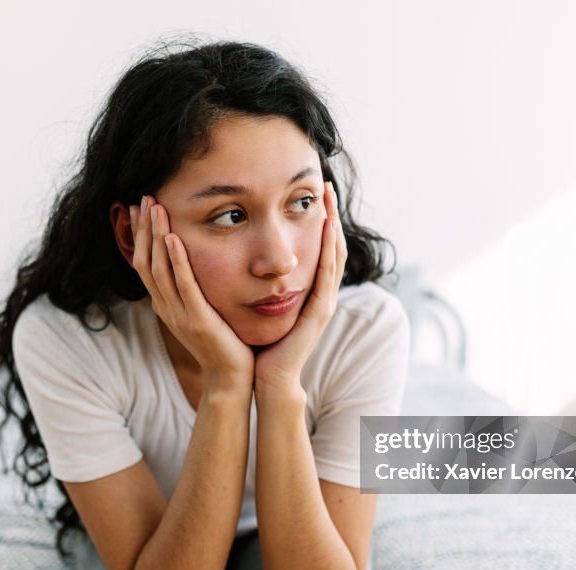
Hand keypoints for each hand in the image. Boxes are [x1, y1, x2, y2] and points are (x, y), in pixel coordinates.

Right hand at [130, 195, 254, 389]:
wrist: (232, 378)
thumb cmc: (225, 343)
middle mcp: (167, 307)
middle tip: (145, 198)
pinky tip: (174, 239)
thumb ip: (196, 289)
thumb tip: (195, 263)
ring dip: (156, 236)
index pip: (145, 263)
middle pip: (146, 261)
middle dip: (145, 228)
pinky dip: (176, 261)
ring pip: (159, 269)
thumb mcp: (204, 311)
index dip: (142, 235)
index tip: (143, 208)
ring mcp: (179, 315)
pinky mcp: (197, 320)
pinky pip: (183, 286)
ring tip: (155, 208)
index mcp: (167, 304)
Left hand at [254, 182, 346, 392]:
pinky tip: (327, 227)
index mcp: (308, 290)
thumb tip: (241, 259)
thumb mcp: (259, 304)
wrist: (265, 377)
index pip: (319, 247)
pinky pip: (328, 274)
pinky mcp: (320, 312)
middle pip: (332, 245)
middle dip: (331, 215)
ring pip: (335, 254)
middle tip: (326, 186)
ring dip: (334, 224)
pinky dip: (329, 248)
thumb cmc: (259, 343)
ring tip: (328, 198)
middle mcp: (320, 293)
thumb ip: (257, 283)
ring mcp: (324, 302)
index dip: (319, 220)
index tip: (313, 192)